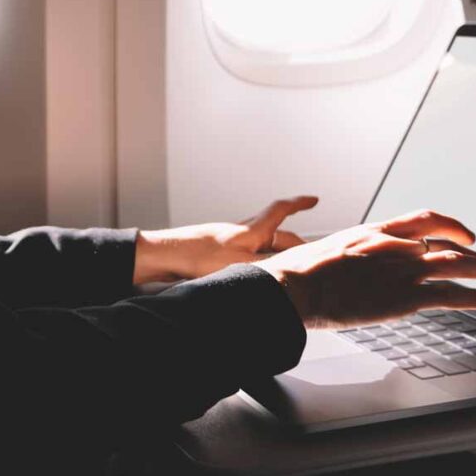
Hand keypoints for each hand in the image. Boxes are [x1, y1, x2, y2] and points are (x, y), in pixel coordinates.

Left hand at [132, 196, 317, 283]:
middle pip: (276, 233)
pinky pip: (247, 255)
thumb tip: (294, 272)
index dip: (299, 205)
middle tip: (311, 257)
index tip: (314, 199)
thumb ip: (269, 267)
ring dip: (277, 254)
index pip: (280, 211)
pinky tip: (256, 275)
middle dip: (295, 243)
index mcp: (250, 230)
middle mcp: (241, 232)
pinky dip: (260, 262)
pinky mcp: (216, 253)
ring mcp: (228, 242)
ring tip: (288, 269)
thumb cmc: (197, 257)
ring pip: (262, 245)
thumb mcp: (240, 264)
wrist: (161, 257)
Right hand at [255, 209, 475, 329]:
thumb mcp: (329, 250)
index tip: (464, 234)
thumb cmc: (300, 273)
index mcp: (375, 232)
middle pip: (448, 243)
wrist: (292, 287)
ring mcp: (401, 271)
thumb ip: (352, 254)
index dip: (451, 225)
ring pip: (458, 264)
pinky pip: (451, 295)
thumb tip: (351, 263)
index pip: (425, 220)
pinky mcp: (403, 298)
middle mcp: (394, 246)